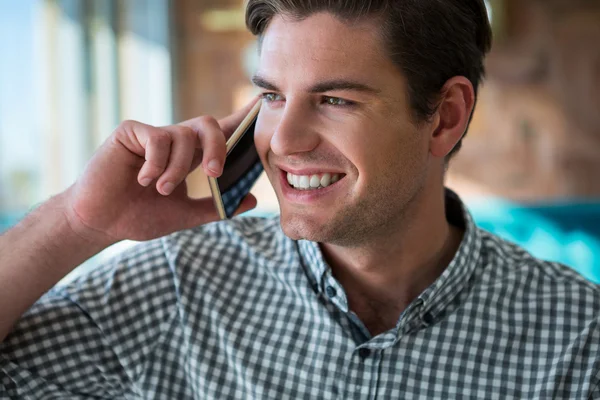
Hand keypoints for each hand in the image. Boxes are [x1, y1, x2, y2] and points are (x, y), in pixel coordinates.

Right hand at [63, 98, 259, 243]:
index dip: (240, 118)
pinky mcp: (131, 132)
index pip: (220, 133)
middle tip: (214, 174)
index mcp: (190, 157)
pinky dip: (156, 162)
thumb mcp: (185, 215)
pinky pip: (157, 137)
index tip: (262, 105)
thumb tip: (250, 199)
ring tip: (161, 189)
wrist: (101, 223)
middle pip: (209, 124)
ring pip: (184, 135)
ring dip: (178, 168)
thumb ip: (216, 207)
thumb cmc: (139, 217)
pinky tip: (141, 179)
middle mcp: (174, 141)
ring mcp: (152, 135)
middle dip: (219, 147)